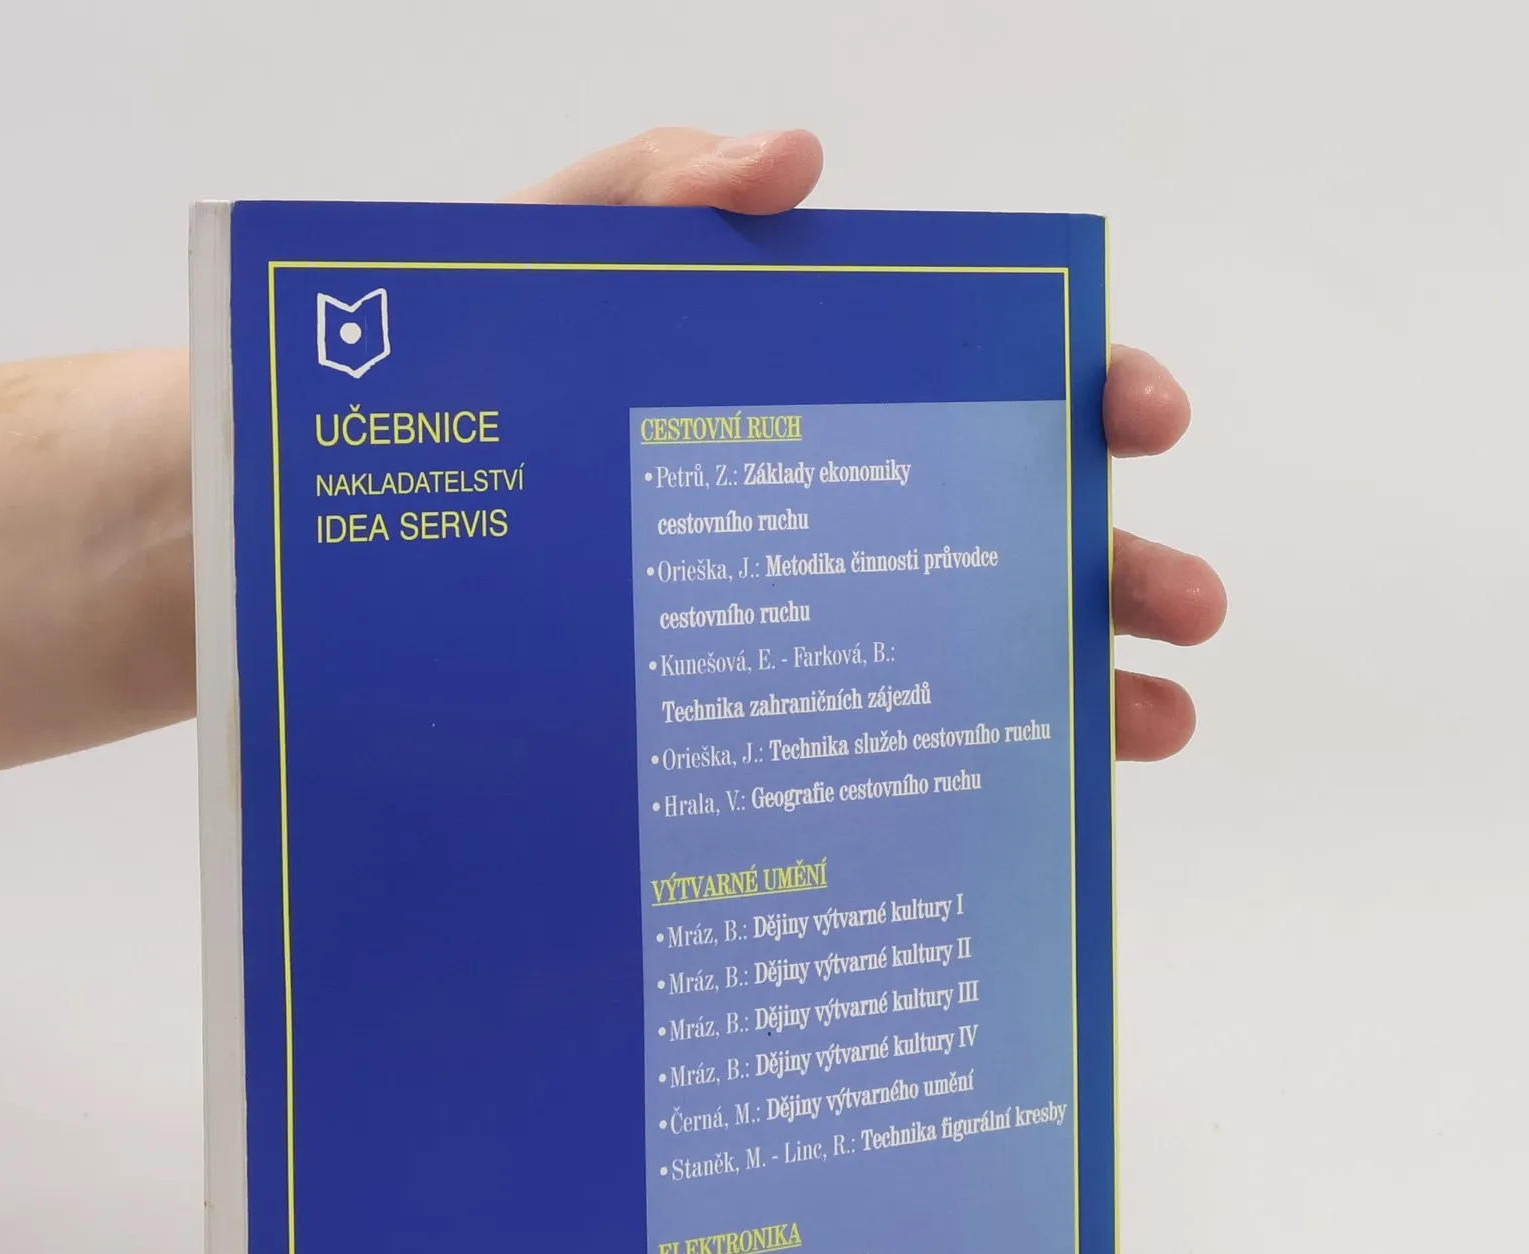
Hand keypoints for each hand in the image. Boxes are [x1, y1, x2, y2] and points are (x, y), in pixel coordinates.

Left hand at [515, 128, 1224, 761]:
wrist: (343, 525)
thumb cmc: (445, 387)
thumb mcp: (536, 265)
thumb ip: (654, 193)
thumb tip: (792, 161)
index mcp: (813, 394)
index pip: (978, 386)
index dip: (1080, 394)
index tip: (1140, 420)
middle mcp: (828, 516)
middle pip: (1002, 536)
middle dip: (1113, 566)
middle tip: (1184, 605)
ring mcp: (791, 628)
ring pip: (960, 662)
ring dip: (1075, 690)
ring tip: (1151, 727)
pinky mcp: (735, 727)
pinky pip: (862, 758)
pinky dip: (949, 785)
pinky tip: (1009, 816)